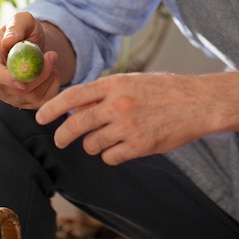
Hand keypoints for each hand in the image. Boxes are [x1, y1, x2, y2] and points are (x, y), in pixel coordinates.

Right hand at [0, 11, 60, 108]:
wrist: (32, 44)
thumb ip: (16, 26)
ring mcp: (10, 94)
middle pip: (15, 90)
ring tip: (51, 58)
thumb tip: (9, 41)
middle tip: (52, 55)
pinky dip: (53, 85)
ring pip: (31, 96)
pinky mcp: (26, 102)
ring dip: (47, 77)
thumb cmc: (23, 29)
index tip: (22, 82)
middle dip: (37, 75)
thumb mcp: (22, 19)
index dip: (6, 80)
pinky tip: (51, 71)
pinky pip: (43, 100)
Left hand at [36, 71, 211, 164]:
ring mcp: (128, 127)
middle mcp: (117, 104)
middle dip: (63, 135)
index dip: (52, 108)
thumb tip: (77, 106)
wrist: (197, 103)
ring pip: (92, 144)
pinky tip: (122, 147)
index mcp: (114, 84)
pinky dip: (111, 155)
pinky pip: (110, 157)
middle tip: (61, 139)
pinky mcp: (139, 147)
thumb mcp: (132, 80)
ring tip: (105, 138)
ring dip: (92, 144)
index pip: (73, 96)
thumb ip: (105, 92)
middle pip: (76, 124)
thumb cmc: (164, 89)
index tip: (40, 117)